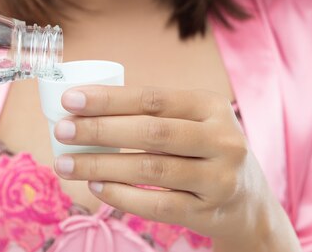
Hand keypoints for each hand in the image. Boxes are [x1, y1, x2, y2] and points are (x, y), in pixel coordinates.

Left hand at [52, 86, 300, 249]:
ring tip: (66, 164)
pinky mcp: (209, 212)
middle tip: (62, 130)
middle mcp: (222, 139)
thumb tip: (86, 108)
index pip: (153, 98)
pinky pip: (157, 206)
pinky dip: (122, 196)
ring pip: (150, 170)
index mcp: (212, 106)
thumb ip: (154, 113)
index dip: (109, 98)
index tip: (71, 99)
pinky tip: (96, 187)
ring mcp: (219, 178)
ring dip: (101, 166)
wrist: (249, 202)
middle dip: (100, 130)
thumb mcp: (194, 122)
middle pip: (151, 133)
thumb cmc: (205, 150)